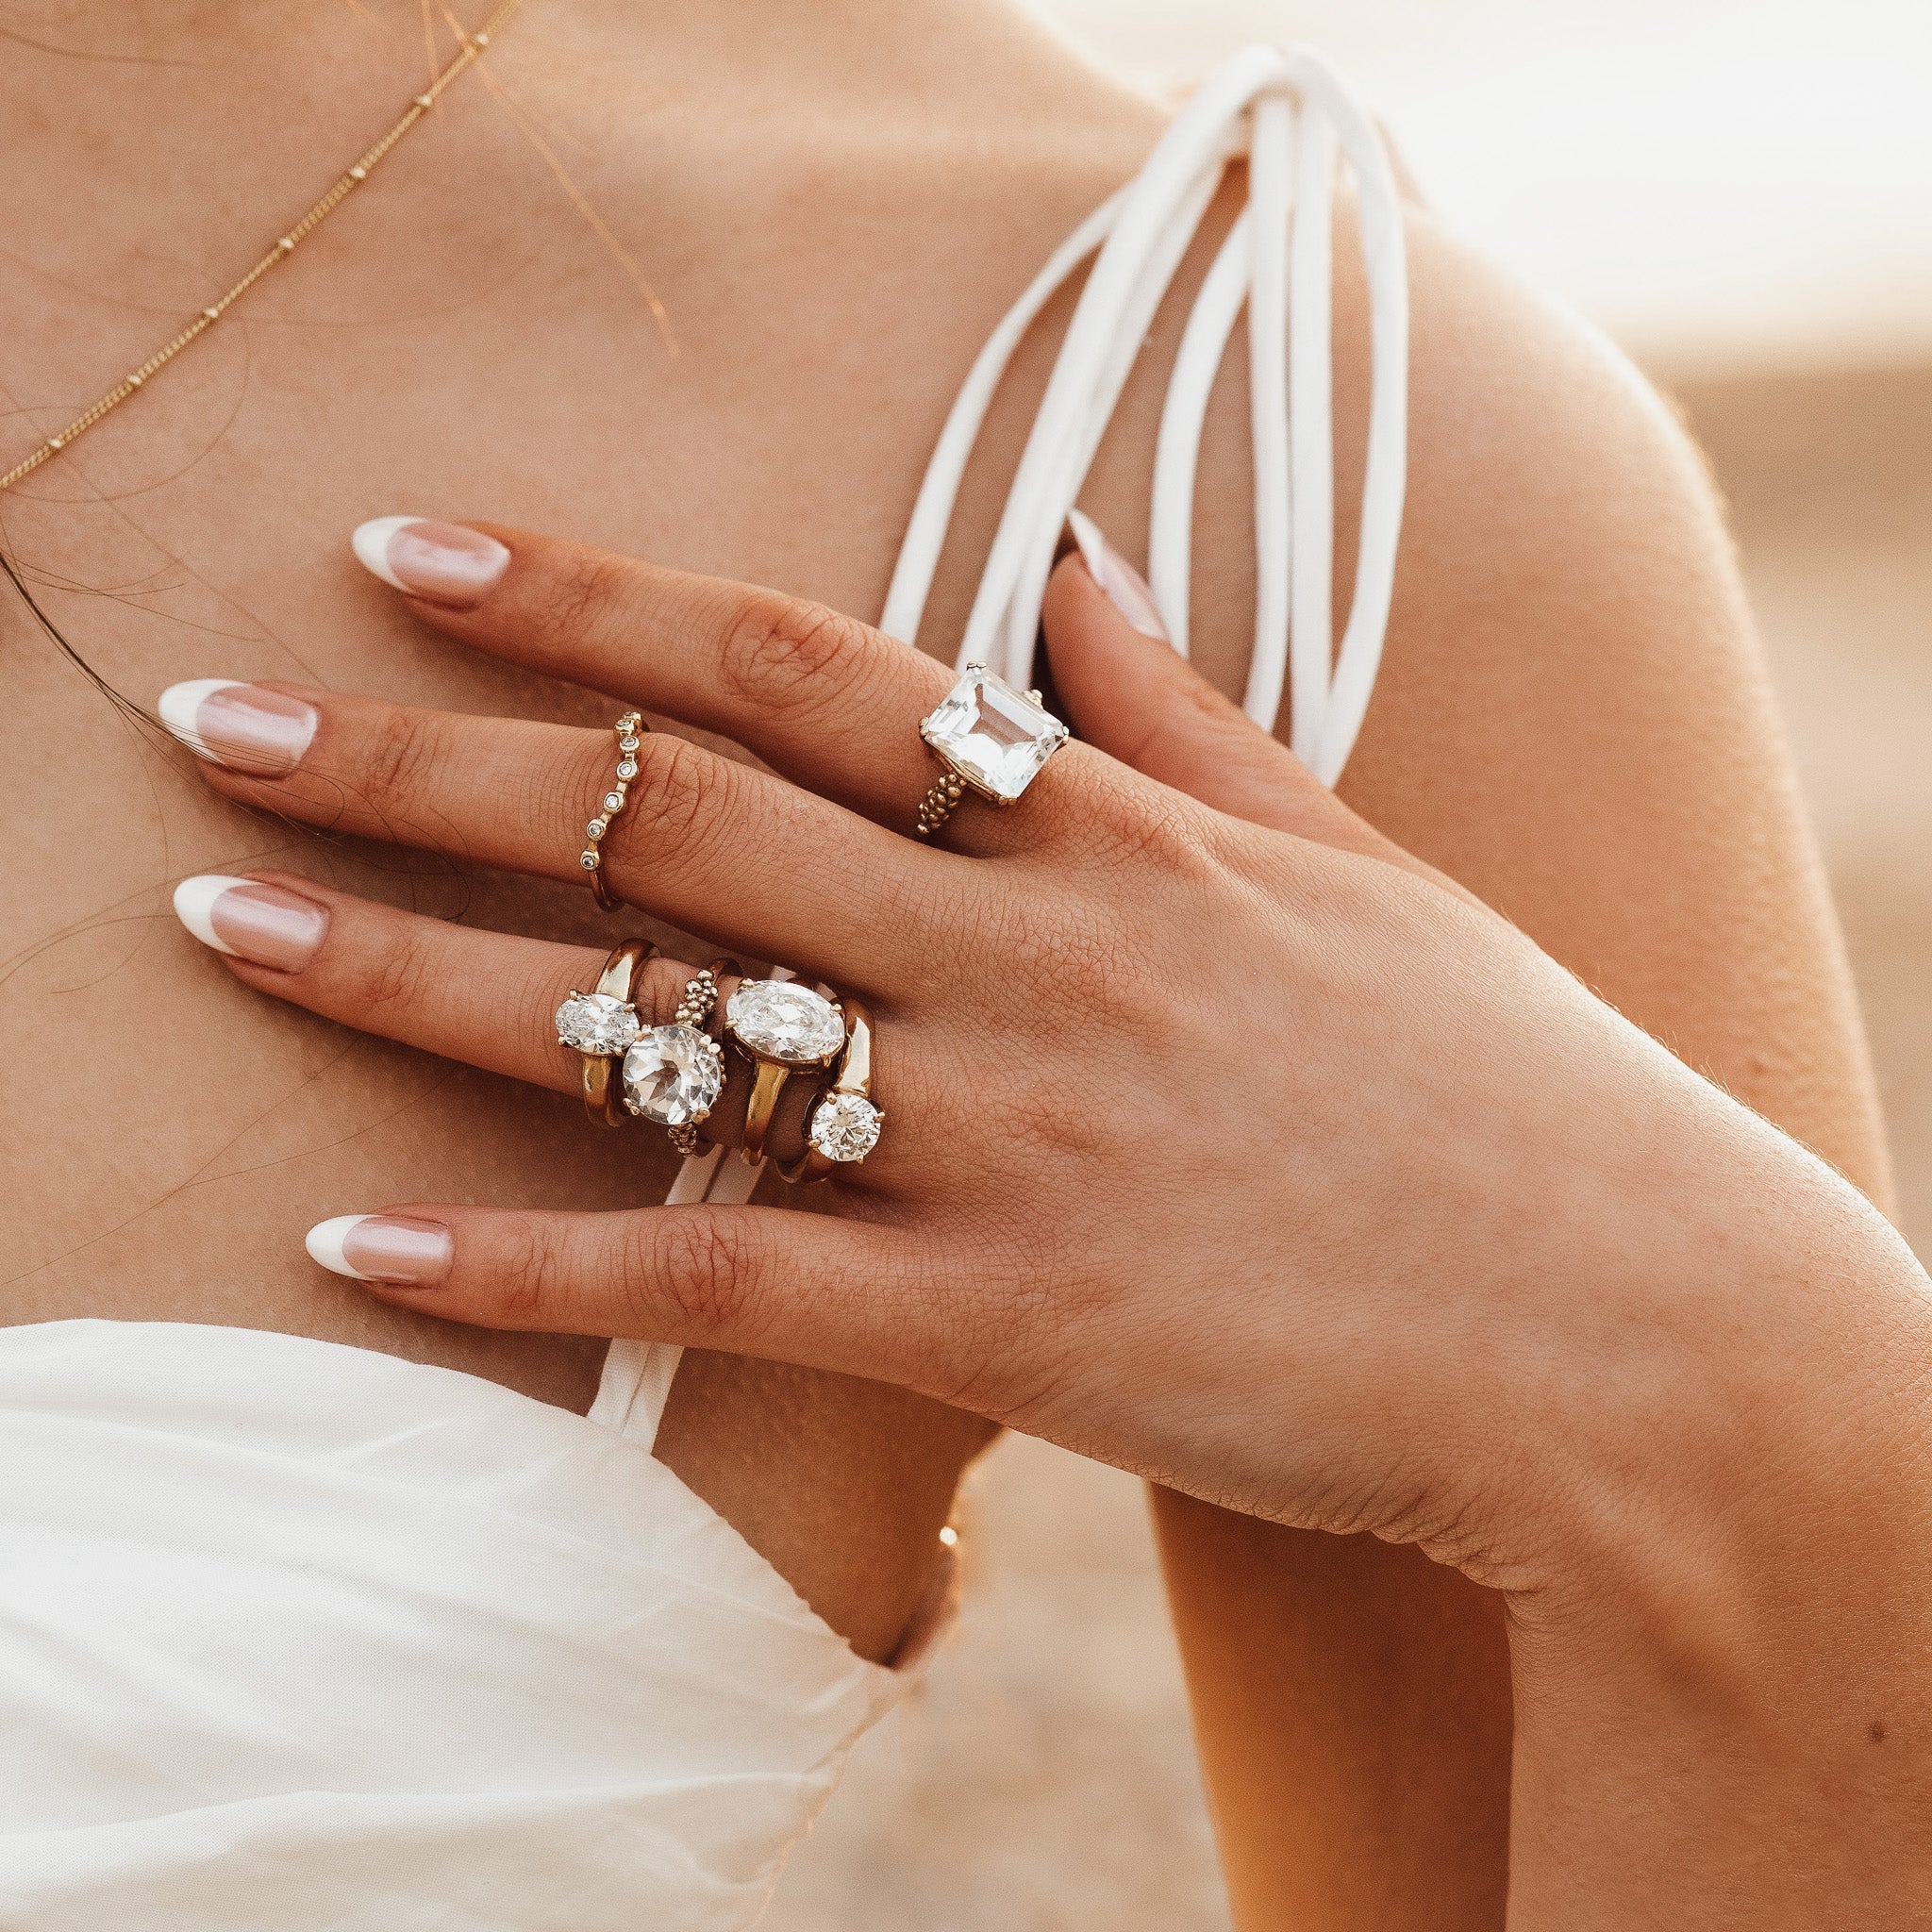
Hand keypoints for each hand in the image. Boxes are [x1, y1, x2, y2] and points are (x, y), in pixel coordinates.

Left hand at [166, 517, 1925, 1607]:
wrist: (1627, 1328)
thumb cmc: (1496, 1080)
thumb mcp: (1349, 852)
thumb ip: (1187, 706)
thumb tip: (1077, 559)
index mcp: (1108, 827)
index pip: (802, 664)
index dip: (595, 597)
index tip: (418, 552)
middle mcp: (1026, 956)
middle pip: (671, 826)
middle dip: (427, 761)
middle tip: (221, 723)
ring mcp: (1002, 1136)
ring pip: (649, 1035)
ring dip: (409, 977)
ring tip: (220, 925)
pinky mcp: (996, 1322)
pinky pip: (712, 1279)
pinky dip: (522, 1270)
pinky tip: (354, 1252)